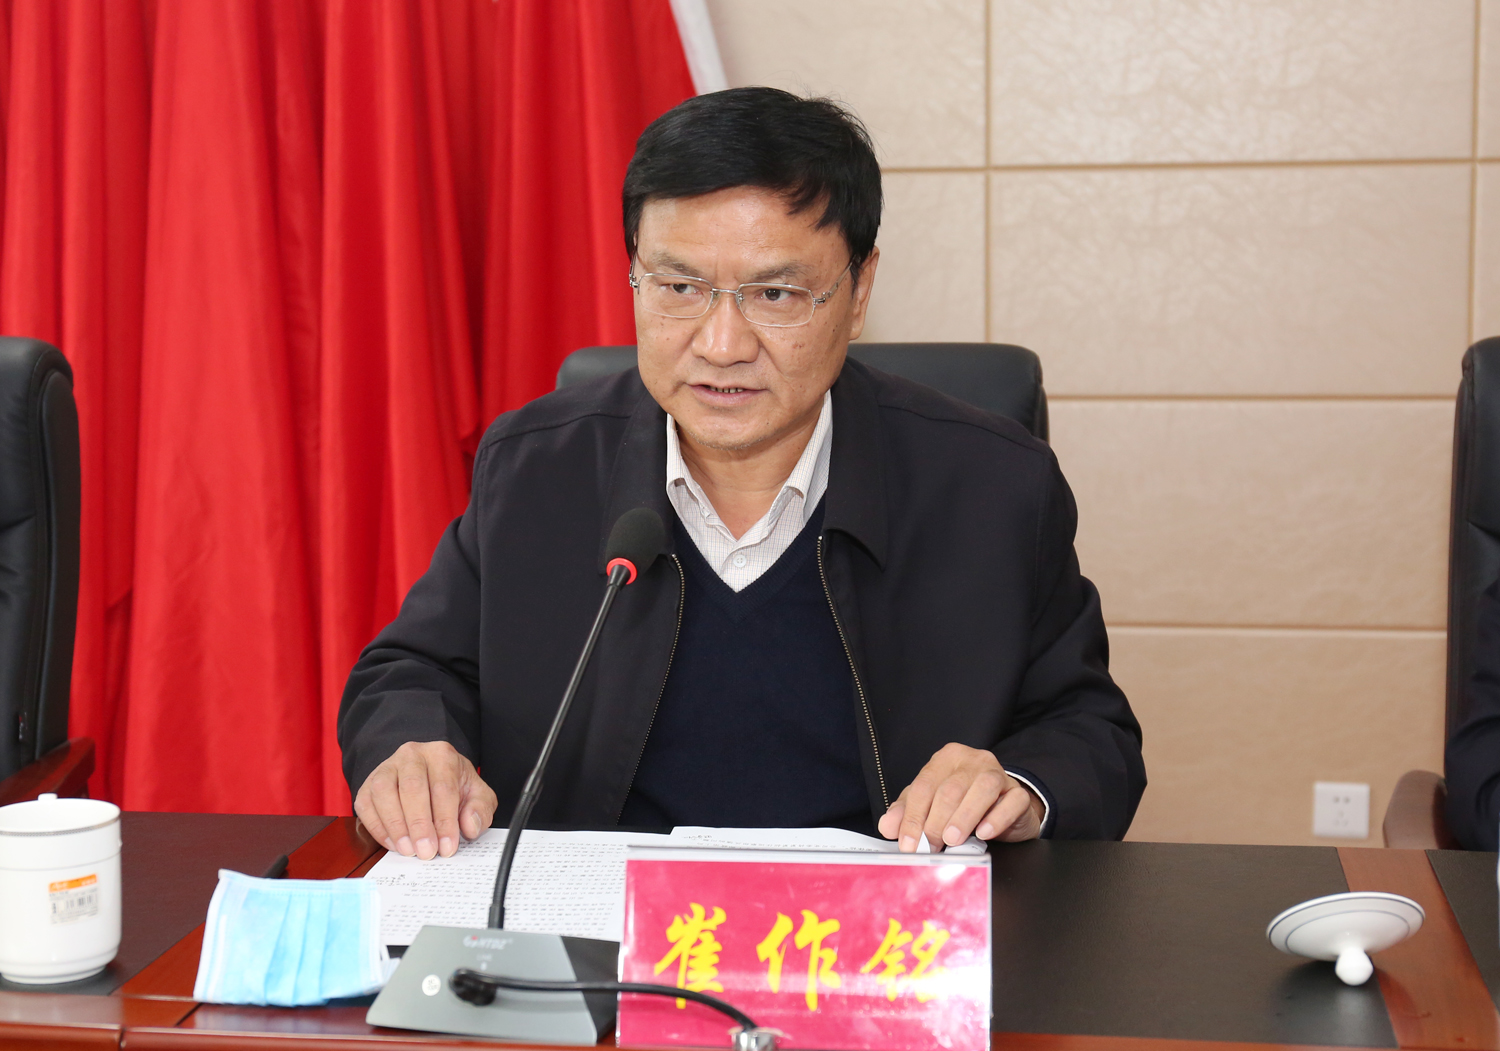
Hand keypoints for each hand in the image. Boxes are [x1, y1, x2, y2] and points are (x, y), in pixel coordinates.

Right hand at [354, 741, 497, 859]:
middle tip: (426, 852)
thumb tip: (469, 825)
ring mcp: (386, 767)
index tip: (447, 847)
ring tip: (408, 850)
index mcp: (442, 754)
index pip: (443, 787)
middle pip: (412, 787)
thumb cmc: (454, 786)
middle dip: (419, 824)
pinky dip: (377, 827)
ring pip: (383, 792)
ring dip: (395, 825)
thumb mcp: (477, 795)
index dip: (445, 820)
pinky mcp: (368, 783)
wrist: (429, 776)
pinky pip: (366, 804)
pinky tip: (393, 844)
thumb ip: (480, 809)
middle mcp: (412, 755)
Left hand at [878, 743, 1043, 851]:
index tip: (908, 843)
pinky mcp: (1018, 793)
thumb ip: (907, 813)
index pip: (924, 785)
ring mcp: (999, 774)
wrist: (1004, 808)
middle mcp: (972, 761)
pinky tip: (984, 833)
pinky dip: (997, 818)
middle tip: (929, 846)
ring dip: (964, 817)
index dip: (912, 816)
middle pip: (950, 789)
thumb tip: (887, 826)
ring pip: (981, 789)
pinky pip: (1011, 801)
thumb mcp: (930, 805)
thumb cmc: (962, 804)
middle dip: (936, 821)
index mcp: (946, 759)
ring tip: (952, 839)